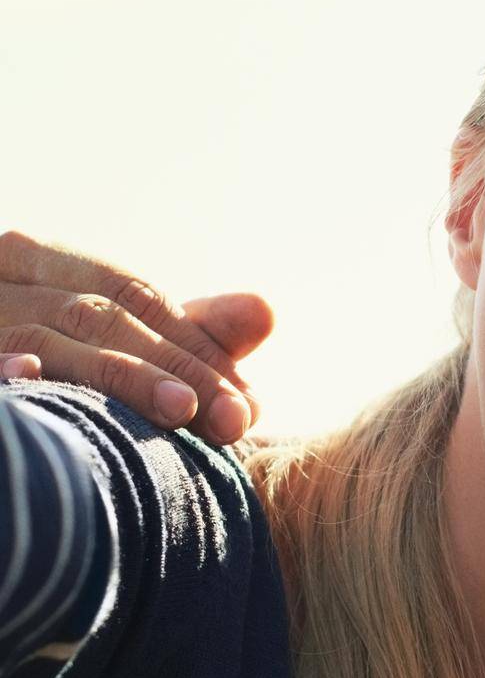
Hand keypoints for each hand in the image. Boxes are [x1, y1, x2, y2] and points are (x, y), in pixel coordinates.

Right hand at [0, 230, 273, 445]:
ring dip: (115, 375)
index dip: (197, 346)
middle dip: (174, 367)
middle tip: (237, 420)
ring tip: (180, 409)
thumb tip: (267, 310)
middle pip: (98, 316)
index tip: (252, 402)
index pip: (134, 297)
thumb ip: (182, 331)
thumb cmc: (38, 352)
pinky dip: (8, 373)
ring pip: (43, 337)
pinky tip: (31, 375)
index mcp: (33, 258)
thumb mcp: (107, 337)